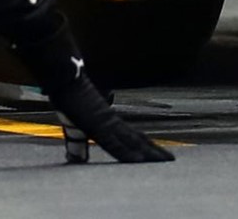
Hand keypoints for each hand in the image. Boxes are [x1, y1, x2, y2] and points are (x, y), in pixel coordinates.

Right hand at [28, 43, 172, 163]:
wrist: (66, 78)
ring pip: (132, 143)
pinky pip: (114, 144)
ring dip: (149, 153)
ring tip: (165, 160)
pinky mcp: (98, 126)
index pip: (132, 135)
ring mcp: (107, 124)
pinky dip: (126, 153)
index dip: (145, 144)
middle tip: (171, 160)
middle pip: (138, 139)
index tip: (158, 153)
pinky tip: (138, 161)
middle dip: (154, 150)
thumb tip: (77, 160)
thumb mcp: (73, 125)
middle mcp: (112, 123)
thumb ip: (77, 143)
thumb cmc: (70, 95)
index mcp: (109, 121)